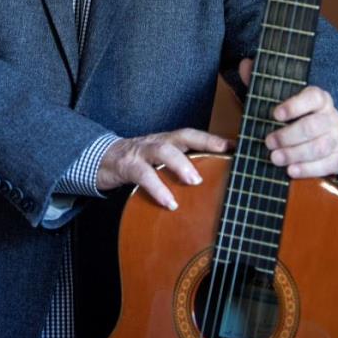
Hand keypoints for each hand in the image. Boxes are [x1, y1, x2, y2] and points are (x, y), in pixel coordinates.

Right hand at [97, 129, 232, 209]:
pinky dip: (158, 189)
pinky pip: (143, 175)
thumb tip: (211, 182)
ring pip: (162, 151)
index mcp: (167, 141)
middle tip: (221, 155)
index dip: (213, 138)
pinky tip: (169, 203)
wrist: (101, 160)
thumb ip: (179, 165)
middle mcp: (157, 142)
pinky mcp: (127, 166)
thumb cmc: (139, 162)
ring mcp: (141, 152)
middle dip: (203, 143)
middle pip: (181, 136)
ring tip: (195, 180)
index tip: (235, 145)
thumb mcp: (159, 161)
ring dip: (180, 164)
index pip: (193, 135)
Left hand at [238, 58, 337, 177]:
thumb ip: (263, 82)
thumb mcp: (282, 97)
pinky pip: (327, 165)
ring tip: (275, 158)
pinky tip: (291, 170)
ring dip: (295, 154)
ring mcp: (337, 137)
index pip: (312, 97)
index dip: (295, 105)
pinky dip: (308, 169)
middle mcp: (331, 116)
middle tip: (268, 142)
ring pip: (319, 146)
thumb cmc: (298, 114)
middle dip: (289, 136)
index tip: (275, 114)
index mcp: (319, 98)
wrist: (327, 131)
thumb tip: (246, 64)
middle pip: (313, 126)